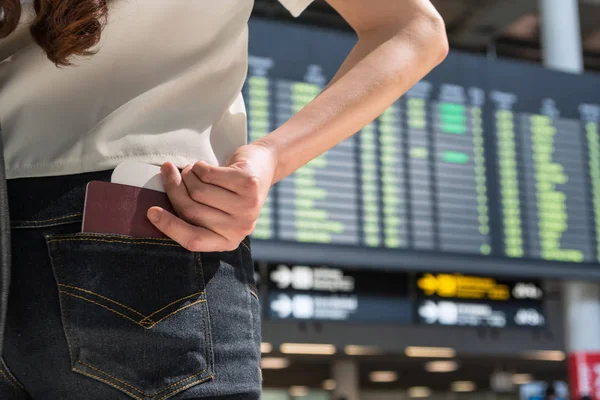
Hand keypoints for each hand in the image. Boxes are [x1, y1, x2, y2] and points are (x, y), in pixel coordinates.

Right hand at [147, 143, 276, 251]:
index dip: (169, 226)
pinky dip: (201, 166)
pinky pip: (209, 174)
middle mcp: (238, 229)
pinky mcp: (249, 185)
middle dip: (175, 187)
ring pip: (198, 190)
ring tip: (192, 170)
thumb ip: (192, 213)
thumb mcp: (213, 210)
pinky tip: (205, 165)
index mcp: (226, 241)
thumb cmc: (229, 191)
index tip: (151, 211)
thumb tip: (155, 210)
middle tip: (169, 172)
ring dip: (189, 174)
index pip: (193, 240)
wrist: (262, 167)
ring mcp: (247, 208)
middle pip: (191, 209)